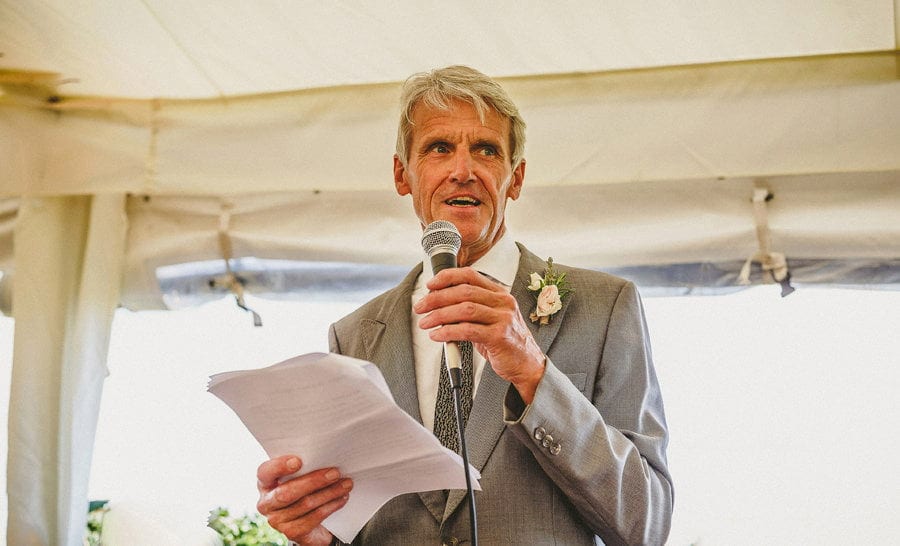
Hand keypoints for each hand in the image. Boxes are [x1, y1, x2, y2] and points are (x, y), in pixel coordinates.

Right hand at [256, 455, 352, 544]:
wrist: (310, 522)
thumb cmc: (304, 489)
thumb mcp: (299, 476)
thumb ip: (304, 466)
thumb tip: (327, 454)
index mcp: (265, 483)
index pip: (265, 472)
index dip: (279, 467)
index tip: (298, 461)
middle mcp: (266, 503)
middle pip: (287, 492)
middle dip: (314, 481)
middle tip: (335, 472)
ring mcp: (277, 520)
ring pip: (305, 504)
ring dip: (329, 492)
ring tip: (346, 484)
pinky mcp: (291, 533)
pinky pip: (313, 518)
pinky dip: (331, 506)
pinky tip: (342, 498)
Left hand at [414, 267, 545, 402]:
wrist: (526, 364)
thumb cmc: (505, 342)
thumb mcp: (490, 319)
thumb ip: (469, 310)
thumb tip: (438, 306)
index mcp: (500, 294)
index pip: (470, 276)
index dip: (447, 277)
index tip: (430, 285)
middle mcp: (503, 302)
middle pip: (464, 292)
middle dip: (437, 298)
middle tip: (421, 307)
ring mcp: (503, 319)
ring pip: (464, 310)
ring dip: (439, 315)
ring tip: (425, 322)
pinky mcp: (499, 337)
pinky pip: (467, 330)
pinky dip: (448, 332)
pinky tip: (437, 335)